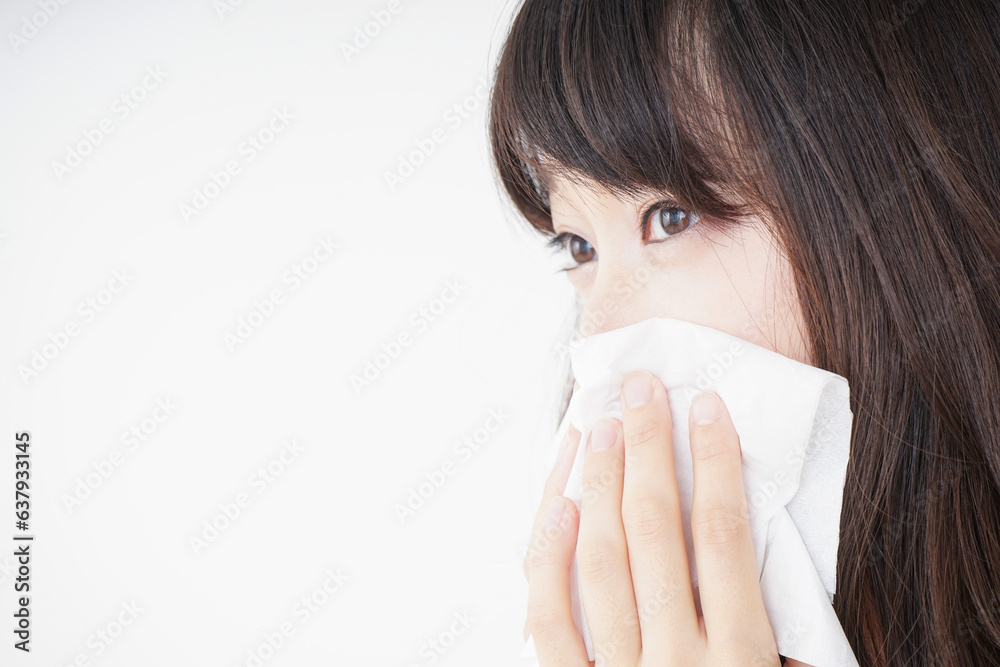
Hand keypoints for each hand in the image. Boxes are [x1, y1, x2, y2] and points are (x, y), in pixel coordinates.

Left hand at [523, 370, 783, 665]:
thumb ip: (778, 633)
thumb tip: (769, 551)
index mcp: (741, 658)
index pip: (724, 536)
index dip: (715, 463)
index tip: (707, 408)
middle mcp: (678, 662)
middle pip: (656, 529)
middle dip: (648, 449)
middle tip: (641, 392)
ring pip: (603, 559)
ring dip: (600, 483)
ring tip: (602, 426)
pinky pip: (551, 620)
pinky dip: (551, 557)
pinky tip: (558, 505)